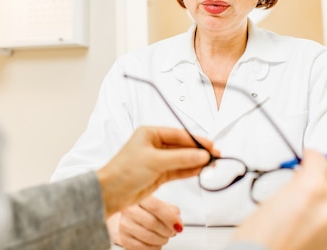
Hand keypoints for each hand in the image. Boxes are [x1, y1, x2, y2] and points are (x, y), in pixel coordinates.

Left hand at [96, 126, 214, 217]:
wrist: (110, 192)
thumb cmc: (125, 171)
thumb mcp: (155, 161)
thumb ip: (181, 158)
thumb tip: (202, 155)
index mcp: (150, 133)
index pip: (179, 134)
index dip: (197, 140)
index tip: (211, 146)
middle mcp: (154, 145)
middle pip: (182, 146)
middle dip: (199, 151)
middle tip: (216, 156)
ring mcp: (157, 160)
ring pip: (182, 159)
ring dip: (196, 161)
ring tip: (212, 164)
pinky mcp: (159, 174)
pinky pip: (179, 170)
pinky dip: (190, 170)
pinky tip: (201, 170)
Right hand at [108, 196, 181, 248]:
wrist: (131, 218)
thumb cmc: (148, 210)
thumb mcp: (160, 203)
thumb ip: (171, 210)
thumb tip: (177, 221)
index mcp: (138, 197)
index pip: (155, 206)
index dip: (170, 217)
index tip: (179, 225)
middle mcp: (128, 210)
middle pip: (152, 223)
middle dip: (167, 230)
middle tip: (172, 231)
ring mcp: (125, 225)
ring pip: (149, 237)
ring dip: (162, 239)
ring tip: (164, 236)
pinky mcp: (124, 239)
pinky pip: (143, 248)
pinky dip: (155, 247)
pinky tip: (156, 242)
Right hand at [232, 149, 326, 249]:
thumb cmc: (259, 236)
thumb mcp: (273, 198)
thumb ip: (295, 182)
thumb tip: (302, 176)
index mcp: (312, 190)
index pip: (320, 161)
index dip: (312, 155)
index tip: (307, 155)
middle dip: (326, 167)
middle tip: (313, 166)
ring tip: (315, 185)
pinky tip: (318, 206)